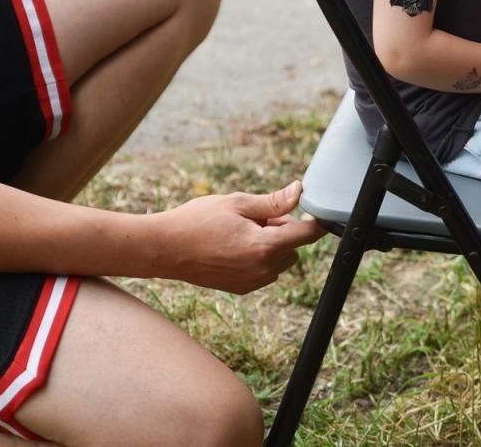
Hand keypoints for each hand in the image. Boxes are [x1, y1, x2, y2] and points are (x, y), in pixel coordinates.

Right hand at [155, 181, 324, 293]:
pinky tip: (233, 246)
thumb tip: (299, 192)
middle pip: (293, 247)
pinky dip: (258, 257)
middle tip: (255, 217)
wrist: (165, 248)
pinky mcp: (242, 288)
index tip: (314, 210)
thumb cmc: (198, 221)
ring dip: (270, 245)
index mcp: (264, 247)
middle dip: (282, 230)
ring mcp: (252, 282)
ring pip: (279, 260)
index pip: (306, 235)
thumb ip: (274, 202)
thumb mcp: (237, 203)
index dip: (315, 220)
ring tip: (240, 231)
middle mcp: (262, 269)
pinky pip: (263, 271)